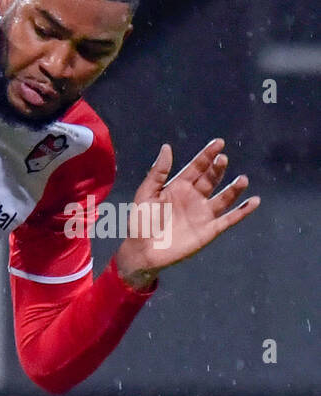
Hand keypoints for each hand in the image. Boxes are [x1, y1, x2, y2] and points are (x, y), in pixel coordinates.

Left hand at [115, 138, 259, 289]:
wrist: (142, 252)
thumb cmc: (140, 223)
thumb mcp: (146, 194)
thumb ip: (158, 172)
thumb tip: (167, 147)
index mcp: (178, 187)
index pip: (197, 167)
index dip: (207, 155)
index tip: (218, 143)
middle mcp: (194, 197)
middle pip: (211, 179)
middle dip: (217, 169)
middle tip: (222, 159)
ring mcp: (203, 214)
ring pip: (224, 197)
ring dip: (234, 189)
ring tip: (242, 179)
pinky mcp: (209, 230)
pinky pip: (229, 219)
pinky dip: (242, 211)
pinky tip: (254, 201)